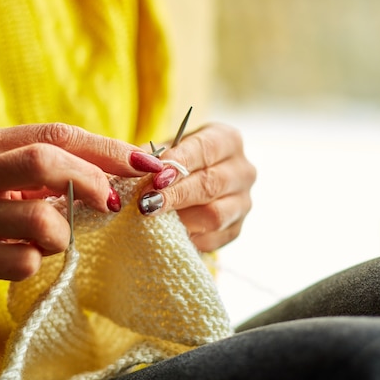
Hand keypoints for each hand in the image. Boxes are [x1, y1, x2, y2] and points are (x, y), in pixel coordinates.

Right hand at [0, 123, 162, 327]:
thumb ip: (45, 172)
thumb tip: (119, 172)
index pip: (55, 134)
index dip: (106, 149)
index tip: (146, 162)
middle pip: (46, 161)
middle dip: (92, 181)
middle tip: (111, 203)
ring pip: (42, 220)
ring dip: (63, 236)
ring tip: (50, 241)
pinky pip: (25, 261)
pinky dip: (37, 263)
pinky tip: (20, 260)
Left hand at [138, 123, 255, 251]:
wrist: (190, 184)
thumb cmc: (176, 162)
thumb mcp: (164, 150)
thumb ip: (150, 155)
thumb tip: (136, 163)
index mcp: (227, 140)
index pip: (205, 150)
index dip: (179, 164)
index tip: (155, 178)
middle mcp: (242, 170)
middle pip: (211, 184)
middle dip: (176, 195)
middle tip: (146, 203)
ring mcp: (243, 202)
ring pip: (215, 215)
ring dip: (181, 219)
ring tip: (155, 220)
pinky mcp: (236, 229)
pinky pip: (213, 239)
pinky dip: (189, 238)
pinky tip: (167, 234)